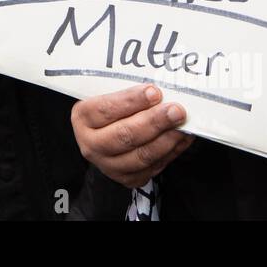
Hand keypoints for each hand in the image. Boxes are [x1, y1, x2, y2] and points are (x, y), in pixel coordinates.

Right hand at [70, 85, 193, 188]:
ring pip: (141, 155)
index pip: (106, 109)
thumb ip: (128, 91)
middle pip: (124, 135)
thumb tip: (158, 88)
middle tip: (175, 110)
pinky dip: (172, 152)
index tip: (154, 92)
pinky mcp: (128, 178)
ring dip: (167, 139)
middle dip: (154, 122)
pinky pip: (153, 168)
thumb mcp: (109, 94)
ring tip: (183, 125)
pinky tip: (182, 138)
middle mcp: (91, 144)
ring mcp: (108, 165)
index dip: (132, 101)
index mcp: (83, 118)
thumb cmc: (112, 108)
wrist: (105, 135)